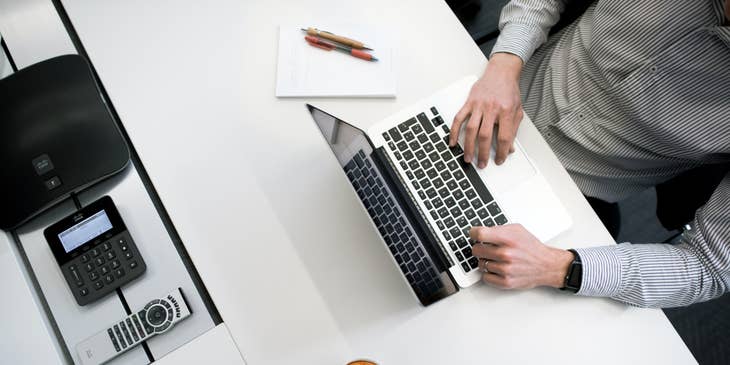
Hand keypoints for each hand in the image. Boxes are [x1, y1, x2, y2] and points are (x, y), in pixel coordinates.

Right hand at [449, 53, 523, 167]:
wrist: (501, 72)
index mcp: (506, 111)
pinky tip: (453, 142)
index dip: (502, 151)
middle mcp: (491, 108)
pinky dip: (454, 131)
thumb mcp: (517, 110)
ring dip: (468, 146)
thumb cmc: (509, 91)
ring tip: (468, 157)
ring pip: (471, 129)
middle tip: (482, 164)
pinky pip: (459, 118)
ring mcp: (478, 105)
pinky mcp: (469, 103)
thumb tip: (510, 147)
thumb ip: (513, 129)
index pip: (504, 136)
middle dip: (483, 153)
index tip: (500, 160)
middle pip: (485, 135)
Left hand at [469, 224, 573, 288]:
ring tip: (497, 259)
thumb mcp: (517, 230)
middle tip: (486, 248)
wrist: (546, 265)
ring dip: (486, 261)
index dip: (473, 233)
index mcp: (508, 238)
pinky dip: (489, 273)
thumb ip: (498, 229)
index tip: (474, 234)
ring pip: (480, 264)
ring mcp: (505, 269)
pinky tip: (497, 268)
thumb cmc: (531, 247)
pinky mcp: (505, 282)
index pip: (479, 234)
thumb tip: (479, 231)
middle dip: (480, 248)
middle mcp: (506, 254)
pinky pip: (485, 277)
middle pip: (476, 250)